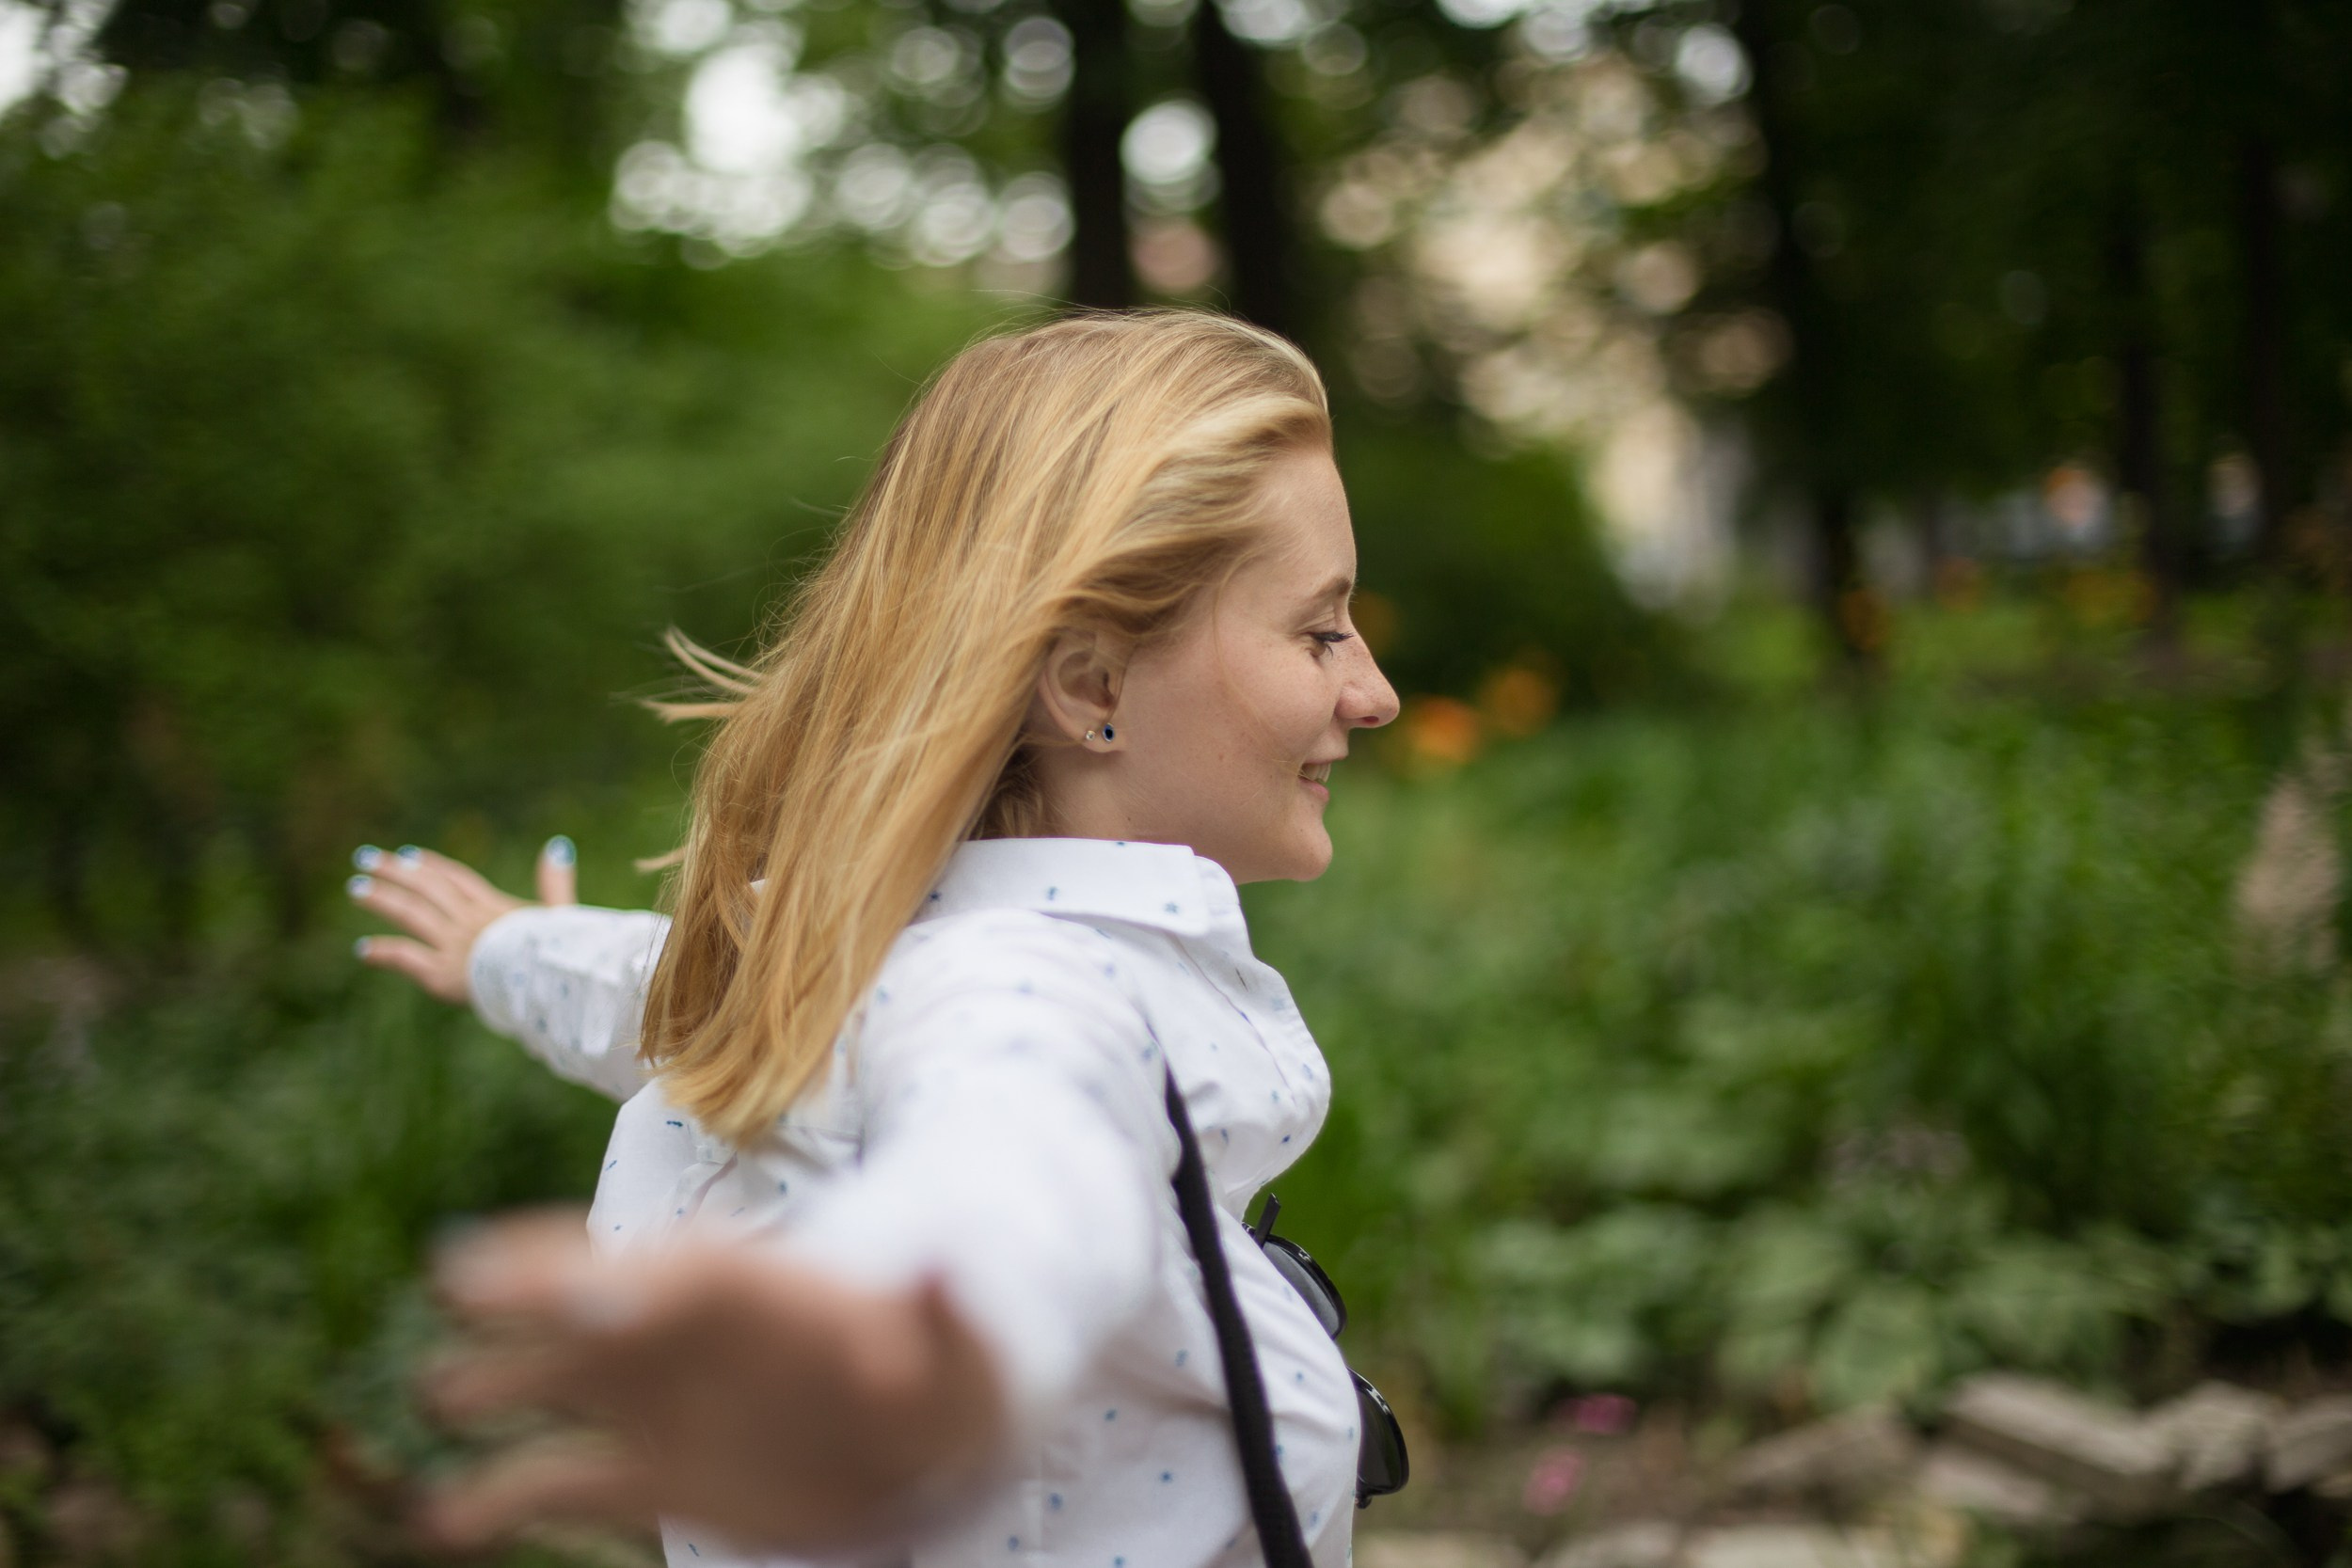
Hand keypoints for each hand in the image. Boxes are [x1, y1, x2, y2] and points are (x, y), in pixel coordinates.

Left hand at [348, 837, 577, 1004]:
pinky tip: (363, 950)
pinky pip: (404, 957)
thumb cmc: (561, 953)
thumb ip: (555, 883)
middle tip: (365, 858)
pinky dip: (383, 952)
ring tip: (356, 888)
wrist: (547, 982)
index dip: (432, 865)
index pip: (457, 878)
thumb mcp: (561, 915)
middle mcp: (469, 921)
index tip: (409, 855)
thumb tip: (559, 844)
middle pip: (427, 888)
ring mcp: (452, 945)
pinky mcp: (440, 973)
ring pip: (410, 914)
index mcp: (495, 908)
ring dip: (382, 899)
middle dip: (395, 871)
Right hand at [419, 1212, 1005, 1552]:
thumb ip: (943, 1319)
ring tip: (438, 1392)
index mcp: (760, 1292)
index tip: (573, 1282)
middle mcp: (690, 1333)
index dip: (632, 1267)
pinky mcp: (655, 1474)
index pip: (678, 1267)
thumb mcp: (960, 1349)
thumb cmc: (947, 1375)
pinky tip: (445, 1519)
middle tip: (458, 1280)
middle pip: (595, 1299)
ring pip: (562, 1380)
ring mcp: (662, 1400)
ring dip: (499, 1384)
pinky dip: (502, 1498)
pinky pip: (564, 1483)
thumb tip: (943, 1273)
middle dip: (530, 1290)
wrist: (930, 1438)